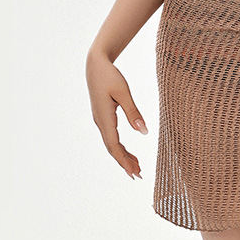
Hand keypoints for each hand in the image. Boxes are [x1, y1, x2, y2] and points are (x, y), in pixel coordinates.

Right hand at [85, 50, 147, 179]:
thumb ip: (133, 112)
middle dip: (124, 162)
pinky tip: (129, 151)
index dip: (124, 160)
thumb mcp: (123, 92)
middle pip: (112, 148)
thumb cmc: (110, 76)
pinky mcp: (103, 116)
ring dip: (123, 155)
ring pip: (111, 143)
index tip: (134, 172)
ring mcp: (100, 120)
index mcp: (104, 118)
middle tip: (138, 175)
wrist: (95, 65)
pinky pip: (111, 136)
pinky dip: (120, 146)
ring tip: (137, 166)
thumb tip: (143, 132)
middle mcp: (100, 122)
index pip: (114, 145)